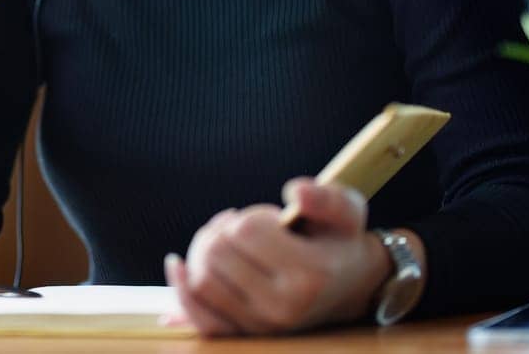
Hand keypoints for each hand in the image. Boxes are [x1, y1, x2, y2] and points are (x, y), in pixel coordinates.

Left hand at [158, 178, 390, 335]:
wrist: (350, 287)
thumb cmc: (340, 241)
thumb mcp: (347, 210)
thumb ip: (324, 197)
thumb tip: (294, 192)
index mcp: (309, 275)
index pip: (246, 231)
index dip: (253, 215)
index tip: (274, 220)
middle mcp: (282, 308)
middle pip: (216, 253)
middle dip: (223, 229)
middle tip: (243, 227)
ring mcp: (261, 327)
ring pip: (201, 280)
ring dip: (203, 250)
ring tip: (226, 241)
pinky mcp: (244, 336)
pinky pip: (198, 317)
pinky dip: (181, 289)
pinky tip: (178, 265)